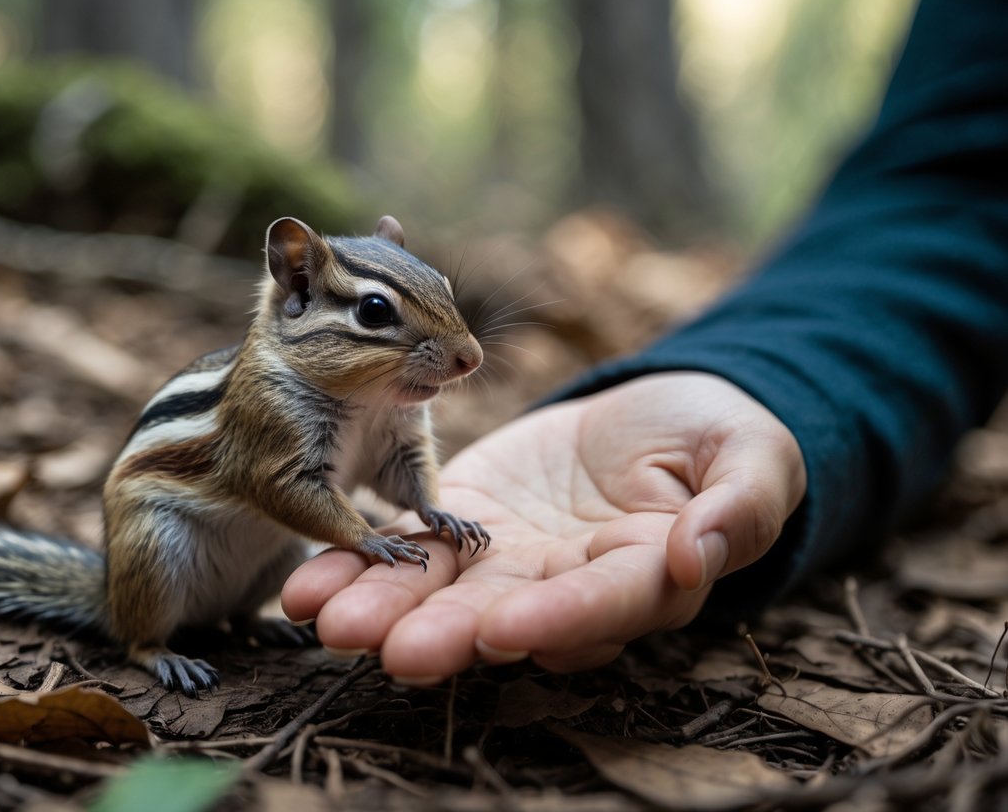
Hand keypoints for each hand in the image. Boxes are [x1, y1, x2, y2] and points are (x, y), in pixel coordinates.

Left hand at [281, 372, 805, 681]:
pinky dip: (364, 563)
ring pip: (446, 592)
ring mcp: (514, 561)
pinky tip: (312, 579)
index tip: (511, 627)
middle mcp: (570, 586)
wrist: (659, 414)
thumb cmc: (721, 438)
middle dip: (451, 634)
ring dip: (385, 607)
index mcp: (648, 577)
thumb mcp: (753, 457)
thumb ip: (741, 505)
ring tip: (326, 618)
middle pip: (509, 618)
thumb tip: (703, 551)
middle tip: (395, 650)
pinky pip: (414, 547)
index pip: (607, 606)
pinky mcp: (471, 524)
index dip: (563, 619)